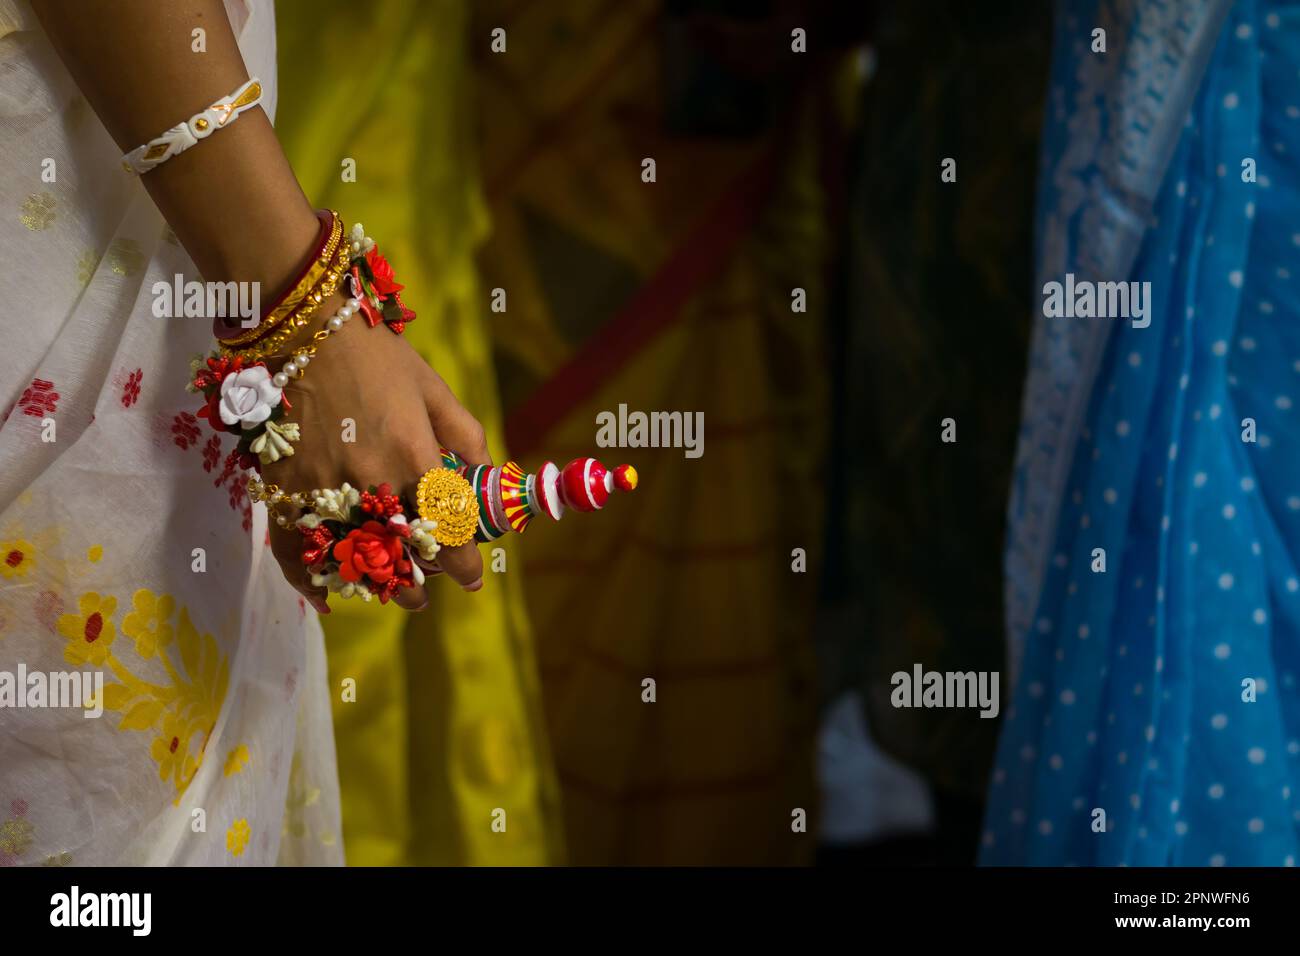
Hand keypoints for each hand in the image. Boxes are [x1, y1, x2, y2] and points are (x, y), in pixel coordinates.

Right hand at [261, 293, 490, 611]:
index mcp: (414, 457)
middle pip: (401, 557)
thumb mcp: (433, 388)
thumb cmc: (374, 352)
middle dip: (417, 581)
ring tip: (386, 588)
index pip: (448, 532)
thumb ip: (465, 435)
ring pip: (352, 560)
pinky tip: (326, 594)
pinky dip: (309, 580)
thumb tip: (487, 475)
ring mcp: (322, 491)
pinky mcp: (281, 490)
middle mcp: (370, 483)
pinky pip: (293, 552)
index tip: (472, 579)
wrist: (298, 324)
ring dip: (373, 584)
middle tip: (424, 590)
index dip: (463, 566)